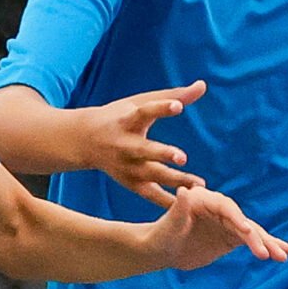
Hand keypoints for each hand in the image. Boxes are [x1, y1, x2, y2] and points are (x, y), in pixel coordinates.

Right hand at [79, 79, 208, 205]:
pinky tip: (188, 203)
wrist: (85, 141)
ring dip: (174, 180)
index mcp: (126, 120)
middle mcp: (124, 145)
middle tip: (183, 157)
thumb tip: (203, 85)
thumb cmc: (120, 117)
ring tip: (200, 184)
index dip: (161, 108)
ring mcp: (126, 166)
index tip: (178, 106)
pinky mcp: (130, 183)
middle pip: (143, 150)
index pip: (144, 112)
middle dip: (161, 154)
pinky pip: (150, 195)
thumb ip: (173, 96)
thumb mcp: (140, 102)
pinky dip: (167, 201)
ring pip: (151, 175)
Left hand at [146, 184, 287, 270]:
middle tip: (268, 253)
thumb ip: (178, 210)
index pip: (225, 208)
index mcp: (203, 199)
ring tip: (284, 255)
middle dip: (257, 237)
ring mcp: (227, 222)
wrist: (161, 249)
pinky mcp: (231, 235)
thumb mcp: (167, 227)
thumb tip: (184, 192)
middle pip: (242, 220)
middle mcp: (219, 207)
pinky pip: (252, 240)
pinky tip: (282, 253)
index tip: (247, 232)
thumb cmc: (160, 236)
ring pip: (252, 231)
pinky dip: (266, 246)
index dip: (237, 219)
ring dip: (268, 243)